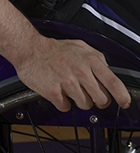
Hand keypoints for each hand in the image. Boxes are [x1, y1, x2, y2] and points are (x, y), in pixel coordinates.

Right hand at [14, 37, 129, 111]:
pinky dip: (62, 102)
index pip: (114, 83)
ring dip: (78, 100)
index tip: (124, 102)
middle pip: (101, 99)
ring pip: (85, 105)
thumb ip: (96, 57)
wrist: (28, 48)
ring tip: (68, 89)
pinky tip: (58, 92)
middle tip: (88, 94)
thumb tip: (107, 69)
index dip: (122, 96)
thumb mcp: (79, 45)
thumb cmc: (52, 48)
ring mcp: (67, 82)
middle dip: (96, 99)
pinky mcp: (53, 91)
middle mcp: (80, 71)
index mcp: (89, 60)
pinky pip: (66, 107)